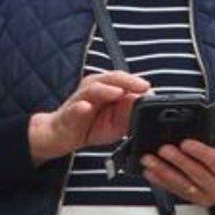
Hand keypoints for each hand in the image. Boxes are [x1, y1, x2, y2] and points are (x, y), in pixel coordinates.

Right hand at [28, 71, 149, 165]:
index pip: (125, 79)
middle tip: (143, 87)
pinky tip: (86, 108)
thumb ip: (131, 112)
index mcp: (107, 88)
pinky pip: (74, 109)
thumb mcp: (117, 123)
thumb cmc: (91, 125)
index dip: (139, 83)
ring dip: (107, 90)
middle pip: (112, 78)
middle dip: (128, 81)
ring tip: (119, 93)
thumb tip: (147, 101)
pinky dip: (80, 108)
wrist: (62, 136)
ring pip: (93, 89)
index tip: (152, 90)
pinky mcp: (68, 114)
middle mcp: (94, 88)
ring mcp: (80, 100)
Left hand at [141, 140, 214, 206]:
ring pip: (184, 185)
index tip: (186, 143)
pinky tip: (151, 172)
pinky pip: (176, 191)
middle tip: (164, 149)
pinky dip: (162, 181)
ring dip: (164, 171)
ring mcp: (210, 199)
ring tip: (150, 160)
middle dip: (178, 161)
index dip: (201, 152)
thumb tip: (204, 125)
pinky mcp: (196, 201)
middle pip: (198, 175)